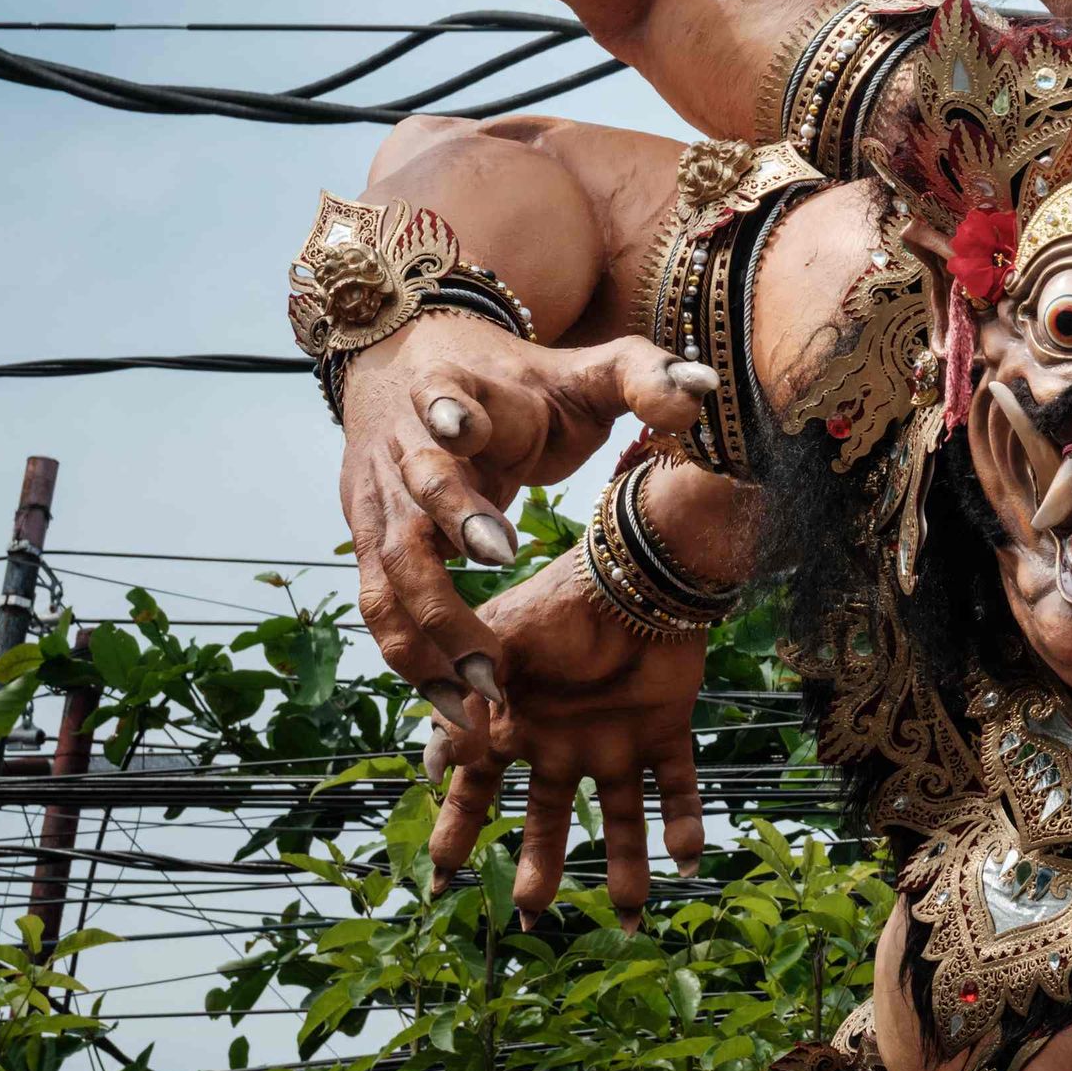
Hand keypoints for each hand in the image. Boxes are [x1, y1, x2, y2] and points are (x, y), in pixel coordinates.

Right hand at [339, 318, 713, 720]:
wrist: (414, 367)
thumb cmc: (515, 382)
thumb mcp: (581, 370)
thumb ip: (640, 375)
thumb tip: (701, 393)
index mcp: (450, 391)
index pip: (441, 400)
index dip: (449, 418)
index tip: (471, 445)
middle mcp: (400, 450)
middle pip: (411, 508)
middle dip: (448, 558)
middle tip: (499, 608)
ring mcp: (377, 504)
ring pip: (384, 577)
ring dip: (427, 639)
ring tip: (482, 693)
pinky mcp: (369, 545)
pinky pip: (380, 611)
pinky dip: (413, 660)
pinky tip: (457, 703)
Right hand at [421, 481, 729, 923]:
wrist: (631, 574)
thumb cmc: (554, 604)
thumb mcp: (493, 651)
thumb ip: (464, 704)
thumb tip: (437, 771)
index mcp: (513, 728)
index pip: (476, 794)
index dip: (457, 836)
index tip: (441, 886)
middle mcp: (561, 744)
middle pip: (549, 820)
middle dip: (540, 871)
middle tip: (531, 925)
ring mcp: (613, 740)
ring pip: (618, 818)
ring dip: (623, 868)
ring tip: (630, 919)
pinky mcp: (665, 729)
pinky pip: (678, 785)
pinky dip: (685, 822)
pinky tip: (688, 862)